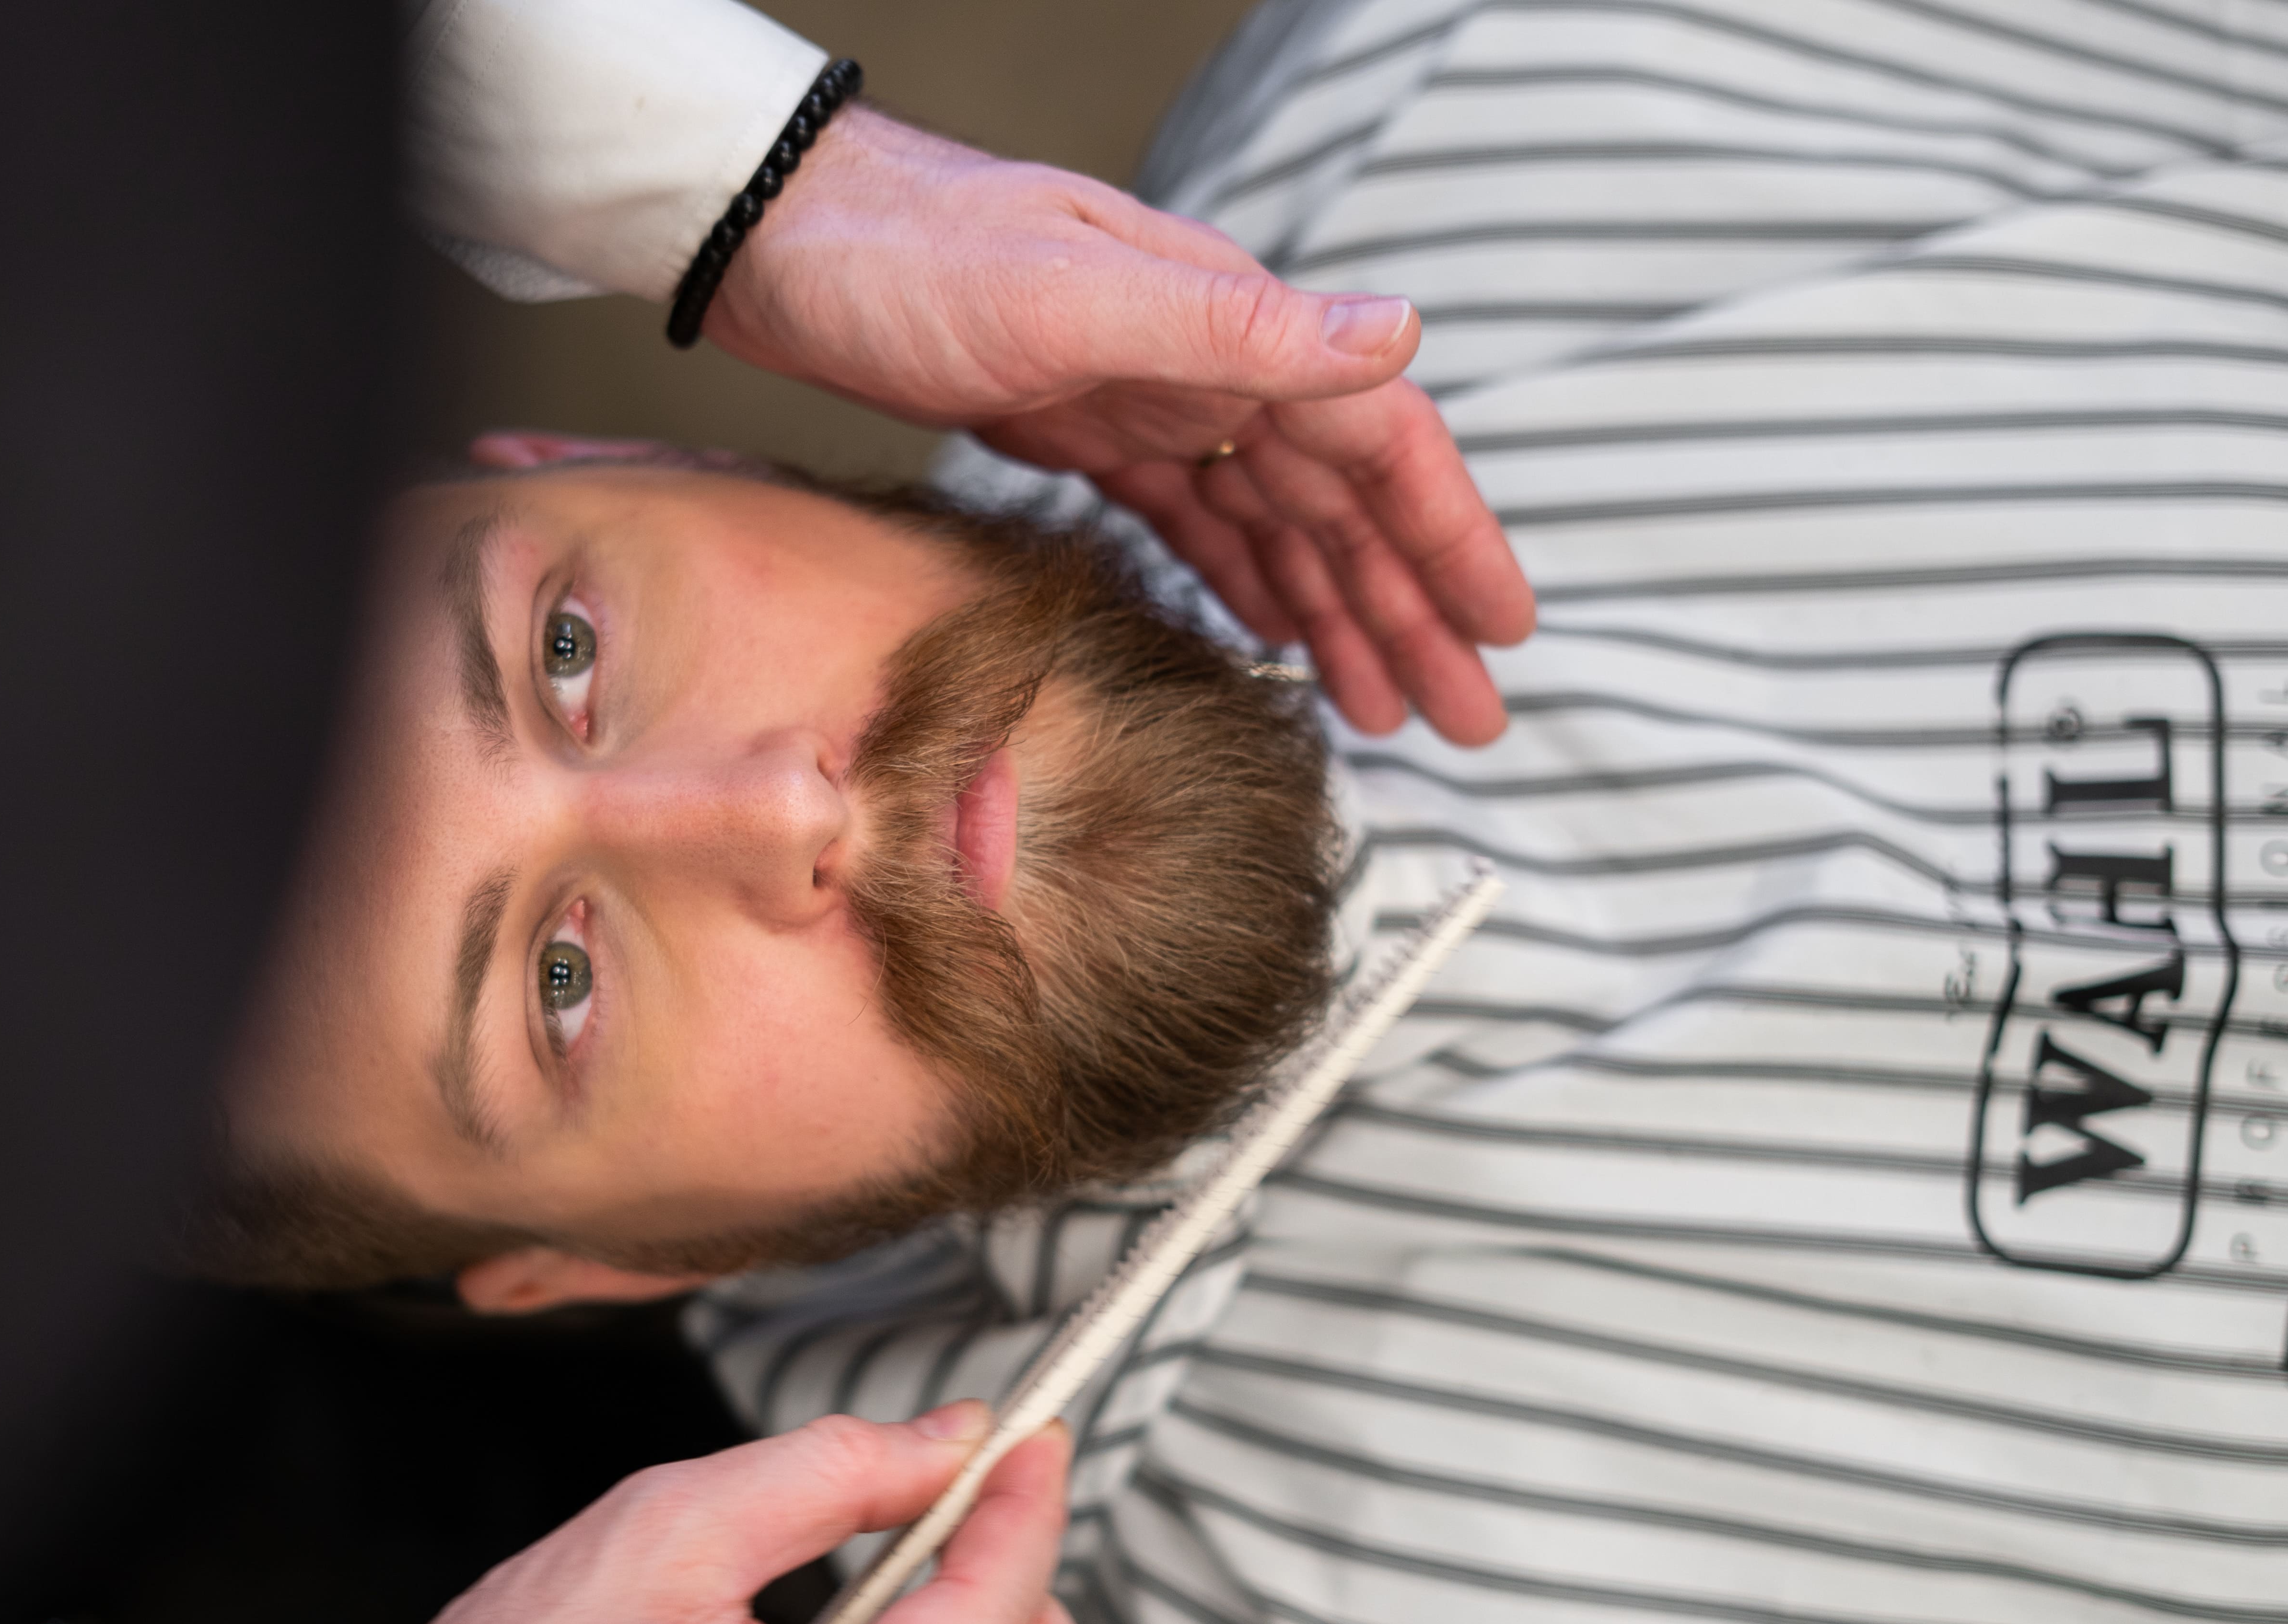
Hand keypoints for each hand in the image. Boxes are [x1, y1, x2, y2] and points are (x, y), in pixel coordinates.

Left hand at [704, 108, 1535, 744]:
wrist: (784, 240)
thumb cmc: (911, 258)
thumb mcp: (1073, 293)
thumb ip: (1239, 325)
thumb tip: (1400, 332)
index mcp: (1229, 326)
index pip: (1379, 445)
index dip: (1450, 539)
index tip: (1503, 631)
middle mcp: (1209, 362)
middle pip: (1343, 505)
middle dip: (1411, 611)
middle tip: (1467, 720)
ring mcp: (1150, 399)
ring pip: (1277, 527)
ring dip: (1338, 616)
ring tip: (1387, 712)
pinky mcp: (1090, 433)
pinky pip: (1198, 524)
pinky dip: (1246, 585)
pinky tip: (1273, 642)